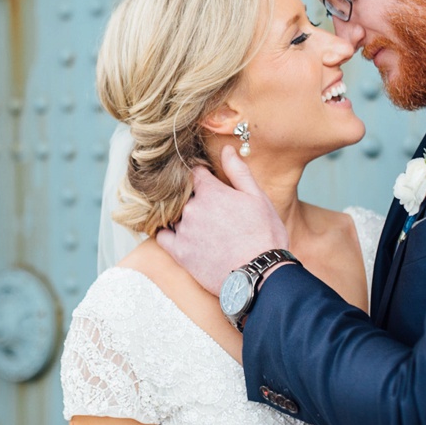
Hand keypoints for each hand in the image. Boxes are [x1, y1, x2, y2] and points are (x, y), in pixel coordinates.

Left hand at [156, 146, 289, 292]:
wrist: (259, 275)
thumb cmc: (264, 235)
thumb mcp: (257, 197)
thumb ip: (238, 171)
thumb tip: (227, 149)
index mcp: (210, 191)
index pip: (194, 173)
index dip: (200, 176)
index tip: (204, 181)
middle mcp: (192, 208)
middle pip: (181, 194)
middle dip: (190, 196)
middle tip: (203, 205)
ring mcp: (183, 230)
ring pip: (172, 214)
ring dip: (179, 214)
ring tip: (192, 221)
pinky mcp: (179, 253)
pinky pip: (161, 236)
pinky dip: (164, 232)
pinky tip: (171, 232)